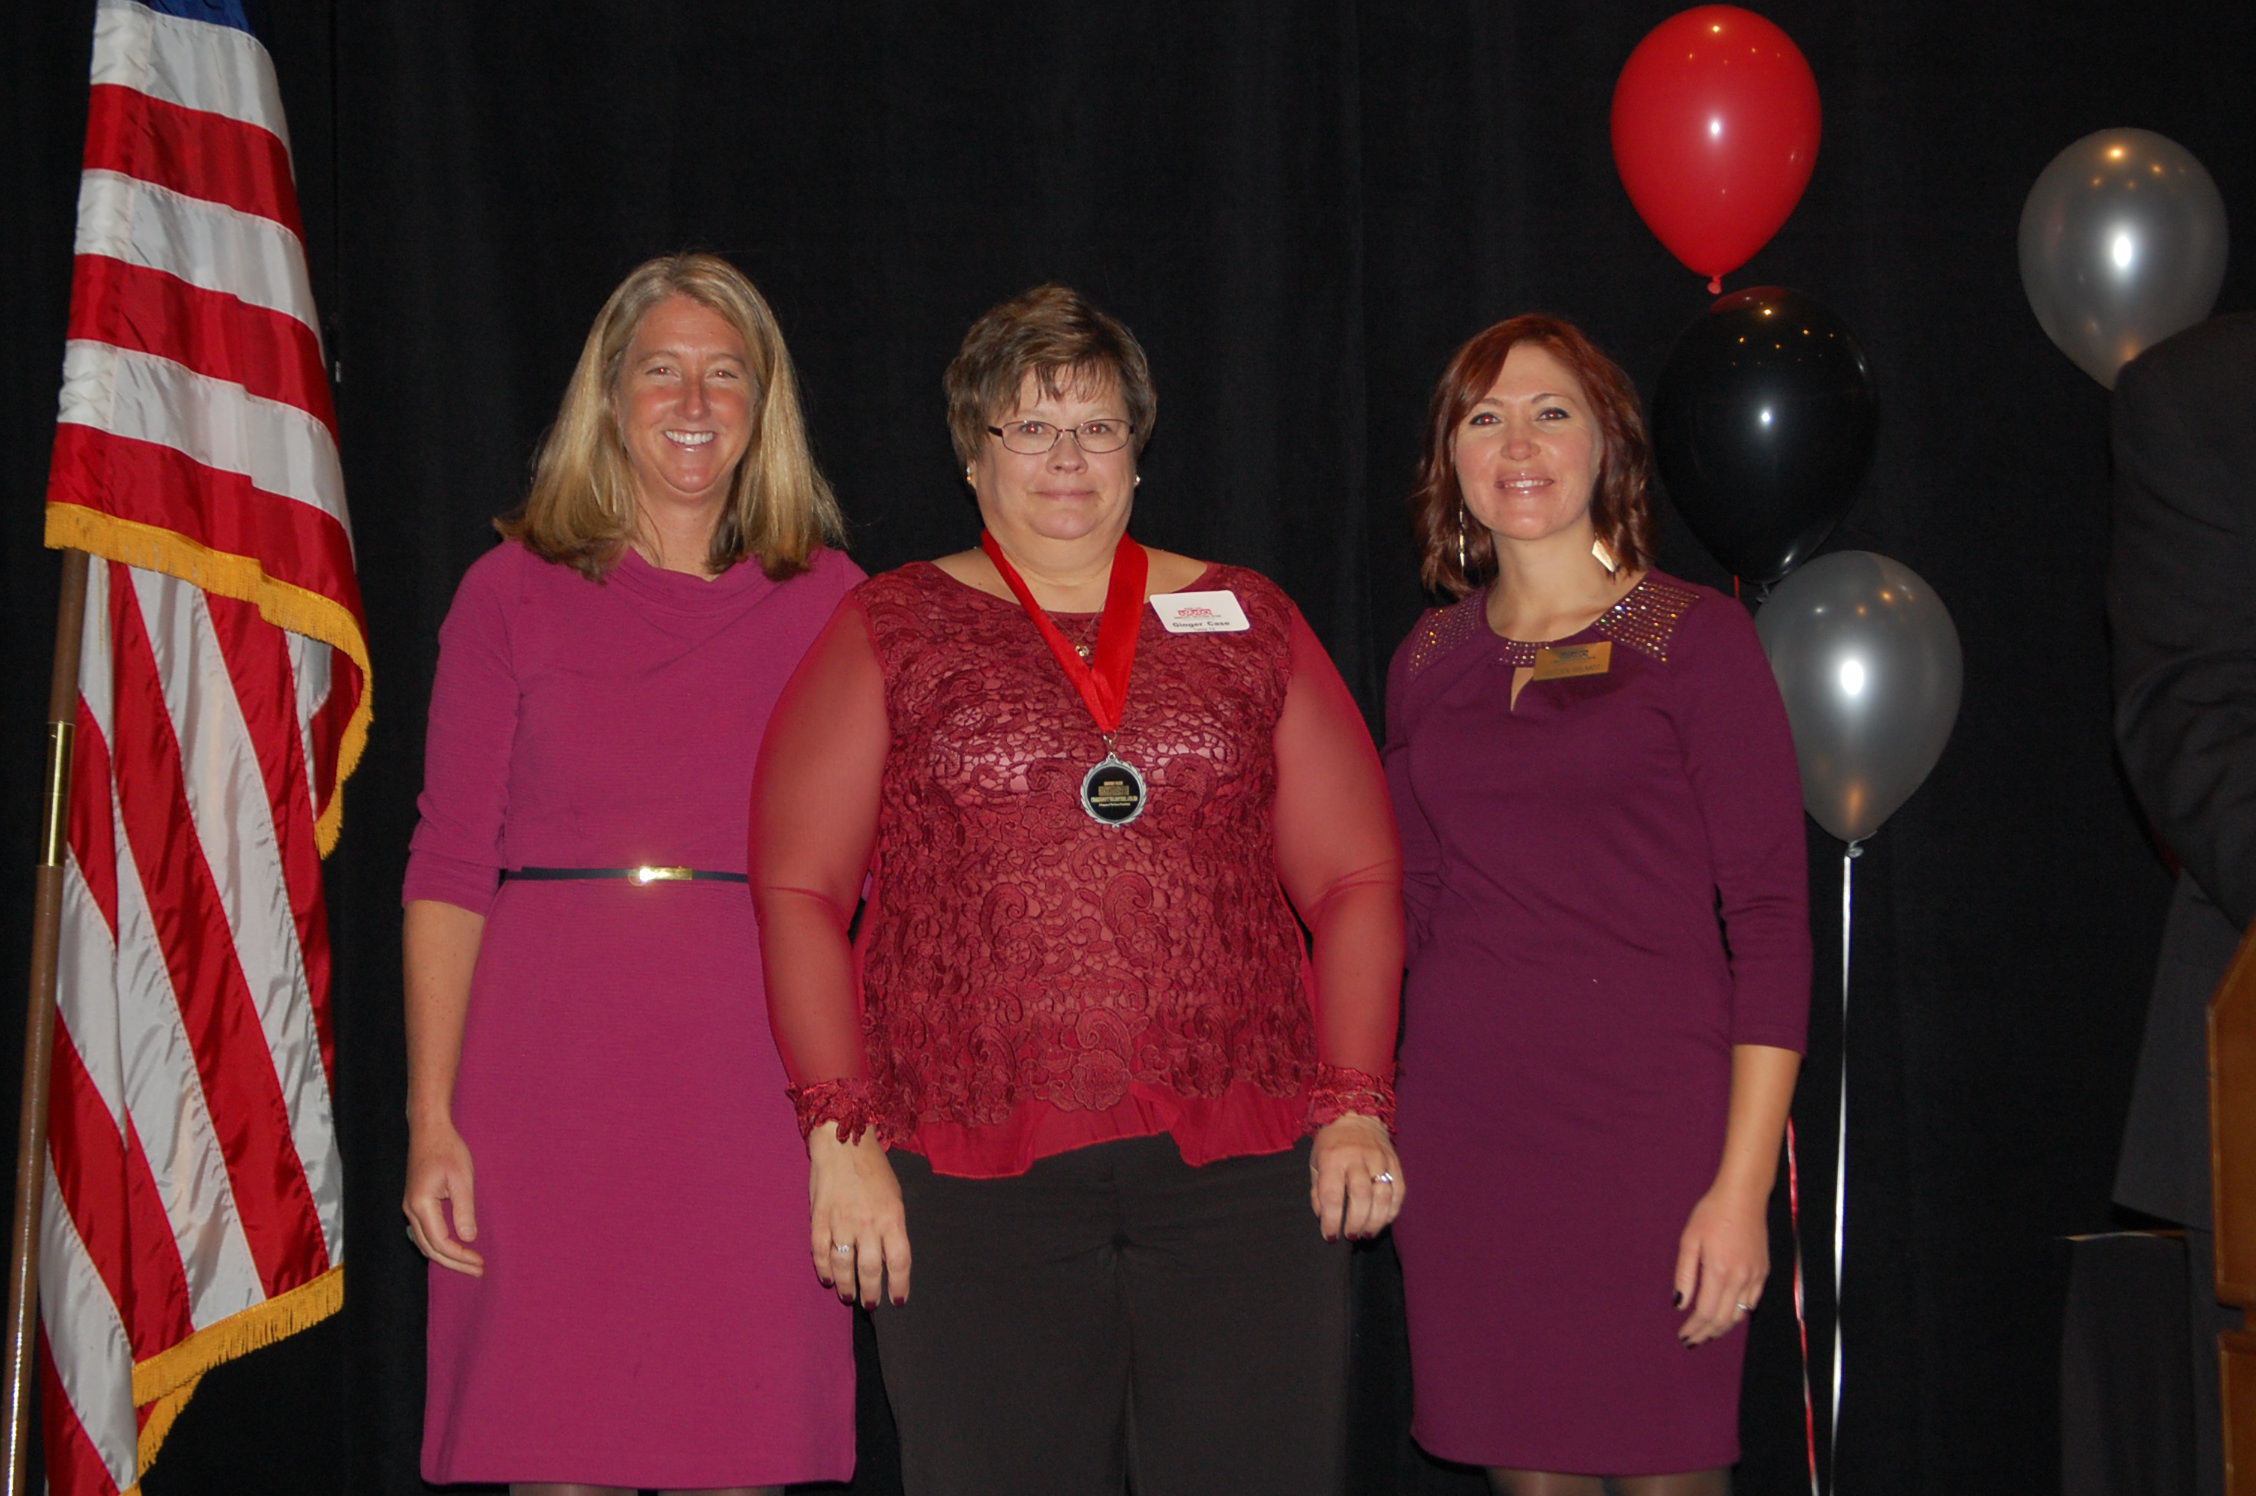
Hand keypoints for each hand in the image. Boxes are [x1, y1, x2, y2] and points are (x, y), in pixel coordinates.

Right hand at [403, 1118, 484, 1276]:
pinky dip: (440, 1245)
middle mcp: (411, 1210)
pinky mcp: (415, 1203)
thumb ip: (464, 1209)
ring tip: (469, 1264)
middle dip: (454, 1263)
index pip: (440, 1242)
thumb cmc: (448, 1149)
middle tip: (478, 1271)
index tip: (480, 1263)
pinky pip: (425, 1232)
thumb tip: (468, 1239)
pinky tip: (455, 1248)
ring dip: (446, 1256)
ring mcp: (411, 1207)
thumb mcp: (462, 1178)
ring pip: (425, 1242)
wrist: (429, 1130)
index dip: (461, 1256)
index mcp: (421, 1204)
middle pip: (430, 1248)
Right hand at [808, 1124, 910, 1307]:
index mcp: (891, 1217)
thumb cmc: (873, 1169)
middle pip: (870, 1269)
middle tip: (870, 1304)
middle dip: (871, 1292)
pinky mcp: (819, 1219)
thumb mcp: (895, 1196)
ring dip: (846, 1286)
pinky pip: (821, 1252)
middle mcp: (867, 1223)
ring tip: (849, 1296)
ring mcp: (841, 1222)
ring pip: (843, 1266)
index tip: (898, 1300)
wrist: (843, 1143)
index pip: (899, 1261)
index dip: (900, 1285)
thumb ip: (892, 1227)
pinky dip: (823, 1269)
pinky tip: (828, 1279)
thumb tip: (889, 1258)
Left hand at [1308, 1113, 1402, 1240]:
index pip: (1332, 1195)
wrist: (1356, 1114)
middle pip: (1361, 1197)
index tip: (1331, 1236)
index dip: (1331, 1221)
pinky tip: (1383, 1221)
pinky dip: (1392, 1211)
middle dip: (1356, 1222)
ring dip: (1375, 1221)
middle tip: (1351, 1235)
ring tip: (1367, 1233)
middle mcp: (1357, 1158)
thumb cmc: (1331, 1143)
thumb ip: (1318, 1192)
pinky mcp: (1395, 1162)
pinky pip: (1398, 1191)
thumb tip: (1325, 1218)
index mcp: (1332, 1158)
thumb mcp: (1315, 1163)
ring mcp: (1379, 1159)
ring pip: (1382, 1196)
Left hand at [1674, 1184, 1767, 1344]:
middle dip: (1706, 1333)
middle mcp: (1741, 1279)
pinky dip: (1738, 1314)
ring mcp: (1755, 1277)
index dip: (1694, 1328)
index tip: (1683, 1336)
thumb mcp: (1689, 1241)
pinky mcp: (1763, 1272)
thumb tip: (1680, 1305)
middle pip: (1724, 1319)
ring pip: (1739, 1314)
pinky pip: (1751, 1302)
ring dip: (1722, 1327)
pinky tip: (1727, 1315)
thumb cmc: (1712, 1214)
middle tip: (1691, 1341)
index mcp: (1720, 1271)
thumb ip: (1685, 1275)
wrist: (1744, 1197)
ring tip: (1706, 1333)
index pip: (1706, 1313)